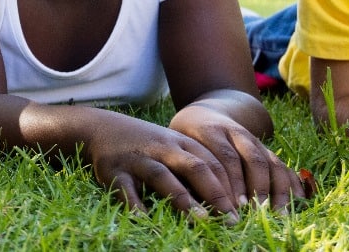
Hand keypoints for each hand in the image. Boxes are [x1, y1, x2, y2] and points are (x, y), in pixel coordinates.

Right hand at [85, 114, 237, 216]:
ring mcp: (138, 159)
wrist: (101, 128)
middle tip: (232, 218)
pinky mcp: (114, 171)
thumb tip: (228, 200)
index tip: (247, 209)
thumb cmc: (147, 144)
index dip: (232, 186)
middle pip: (195, 167)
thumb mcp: (174, 148)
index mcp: (182, 144)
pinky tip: (145, 220)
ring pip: (163, 176)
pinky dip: (135, 205)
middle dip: (216, 193)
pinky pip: (125, 190)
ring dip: (182, 198)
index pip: (214, 163)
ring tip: (200, 220)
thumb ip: (197, 166)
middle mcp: (163, 149)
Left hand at [170, 104, 306, 210]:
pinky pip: (281, 164)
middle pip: (251, 159)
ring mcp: (253, 139)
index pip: (224, 158)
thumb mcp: (178, 145)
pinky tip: (298, 201)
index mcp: (209, 131)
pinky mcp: (264, 148)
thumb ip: (184, 168)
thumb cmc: (184, 138)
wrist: (206, 112)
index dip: (231, 184)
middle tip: (257, 214)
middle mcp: (235, 133)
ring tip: (278, 214)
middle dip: (256, 188)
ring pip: (269, 162)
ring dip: (276, 189)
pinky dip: (291, 182)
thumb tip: (189, 203)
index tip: (233, 208)